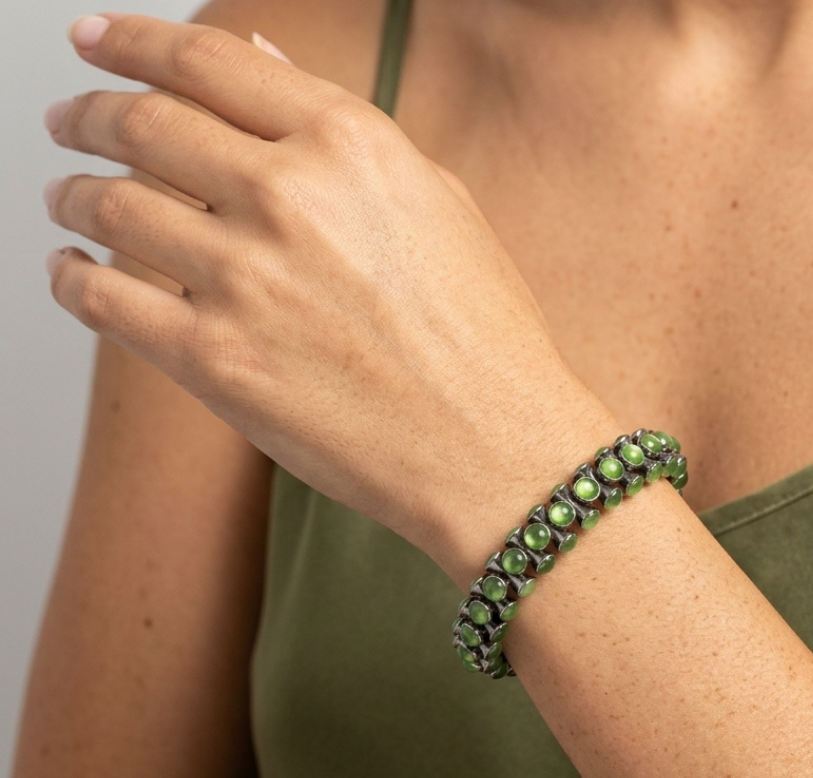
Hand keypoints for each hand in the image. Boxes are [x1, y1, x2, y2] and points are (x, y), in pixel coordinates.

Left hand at [44, 15, 613, 581]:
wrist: (497, 451)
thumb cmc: (486, 340)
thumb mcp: (439, 204)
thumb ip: (343, 131)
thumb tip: (262, 66)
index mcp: (349, 144)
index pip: (206, 61)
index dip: (131, 42)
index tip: (96, 42)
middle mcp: (289, 198)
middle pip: (142, 123)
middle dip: (87, 111)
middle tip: (68, 118)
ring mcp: (245, 280)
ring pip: (110, 208)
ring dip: (72, 194)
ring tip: (66, 199)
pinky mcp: (216, 362)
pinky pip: (105, 301)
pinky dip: (71, 279)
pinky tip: (70, 273)